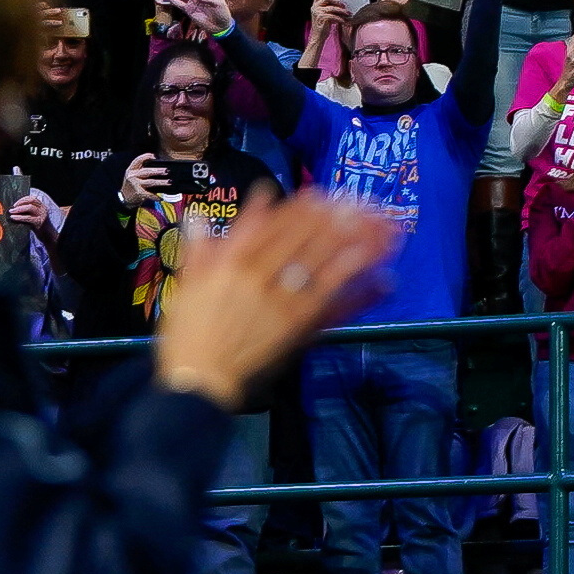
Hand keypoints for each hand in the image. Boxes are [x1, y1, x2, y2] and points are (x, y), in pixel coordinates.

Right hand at [153, 189, 401, 410]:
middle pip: (306, 240)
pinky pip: (335, 309)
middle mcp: (261, 277)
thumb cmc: (189, 334)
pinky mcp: (300, 330)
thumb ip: (198, 250)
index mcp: (232, 263)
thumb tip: (197, 216)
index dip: (300, 209)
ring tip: (383, 231)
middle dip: (336, 219)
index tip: (322, 194)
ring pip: (326, 267)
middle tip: (363, 203)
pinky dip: (361, 295)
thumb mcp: (187, 286)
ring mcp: (284, 304)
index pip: (271, 226)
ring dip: (358, 247)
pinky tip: (386, 282)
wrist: (200, 380)